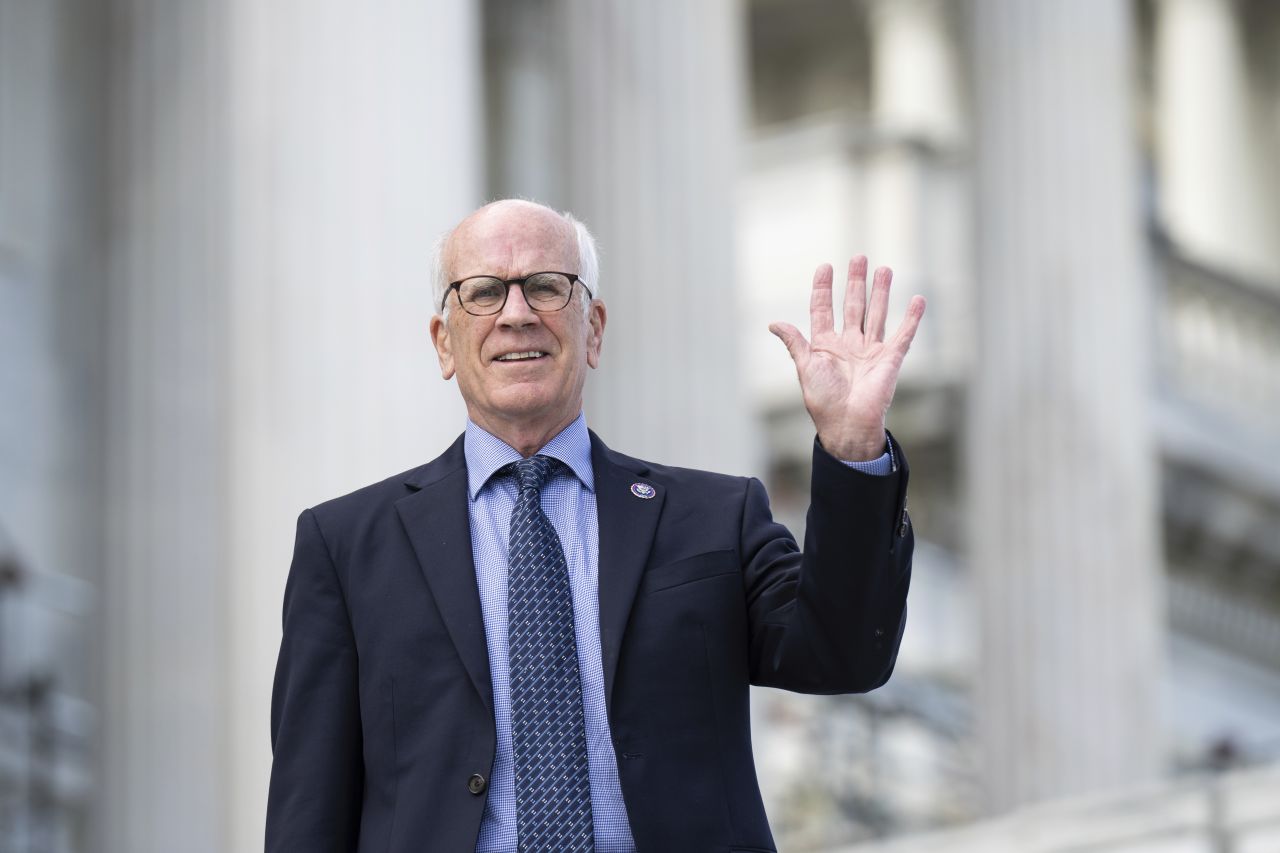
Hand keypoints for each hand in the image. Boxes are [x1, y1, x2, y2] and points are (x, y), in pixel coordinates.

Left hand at [769, 257, 924, 460]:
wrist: (847, 424)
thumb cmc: (823, 400)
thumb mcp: (805, 367)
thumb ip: (794, 342)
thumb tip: (773, 323)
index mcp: (825, 344)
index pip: (823, 308)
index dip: (823, 288)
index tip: (825, 266)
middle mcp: (849, 344)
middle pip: (853, 305)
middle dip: (856, 282)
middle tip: (859, 257)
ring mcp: (871, 350)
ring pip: (876, 314)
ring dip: (881, 292)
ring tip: (884, 269)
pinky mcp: (890, 359)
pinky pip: (903, 335)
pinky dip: (911, 318)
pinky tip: (917, 300)